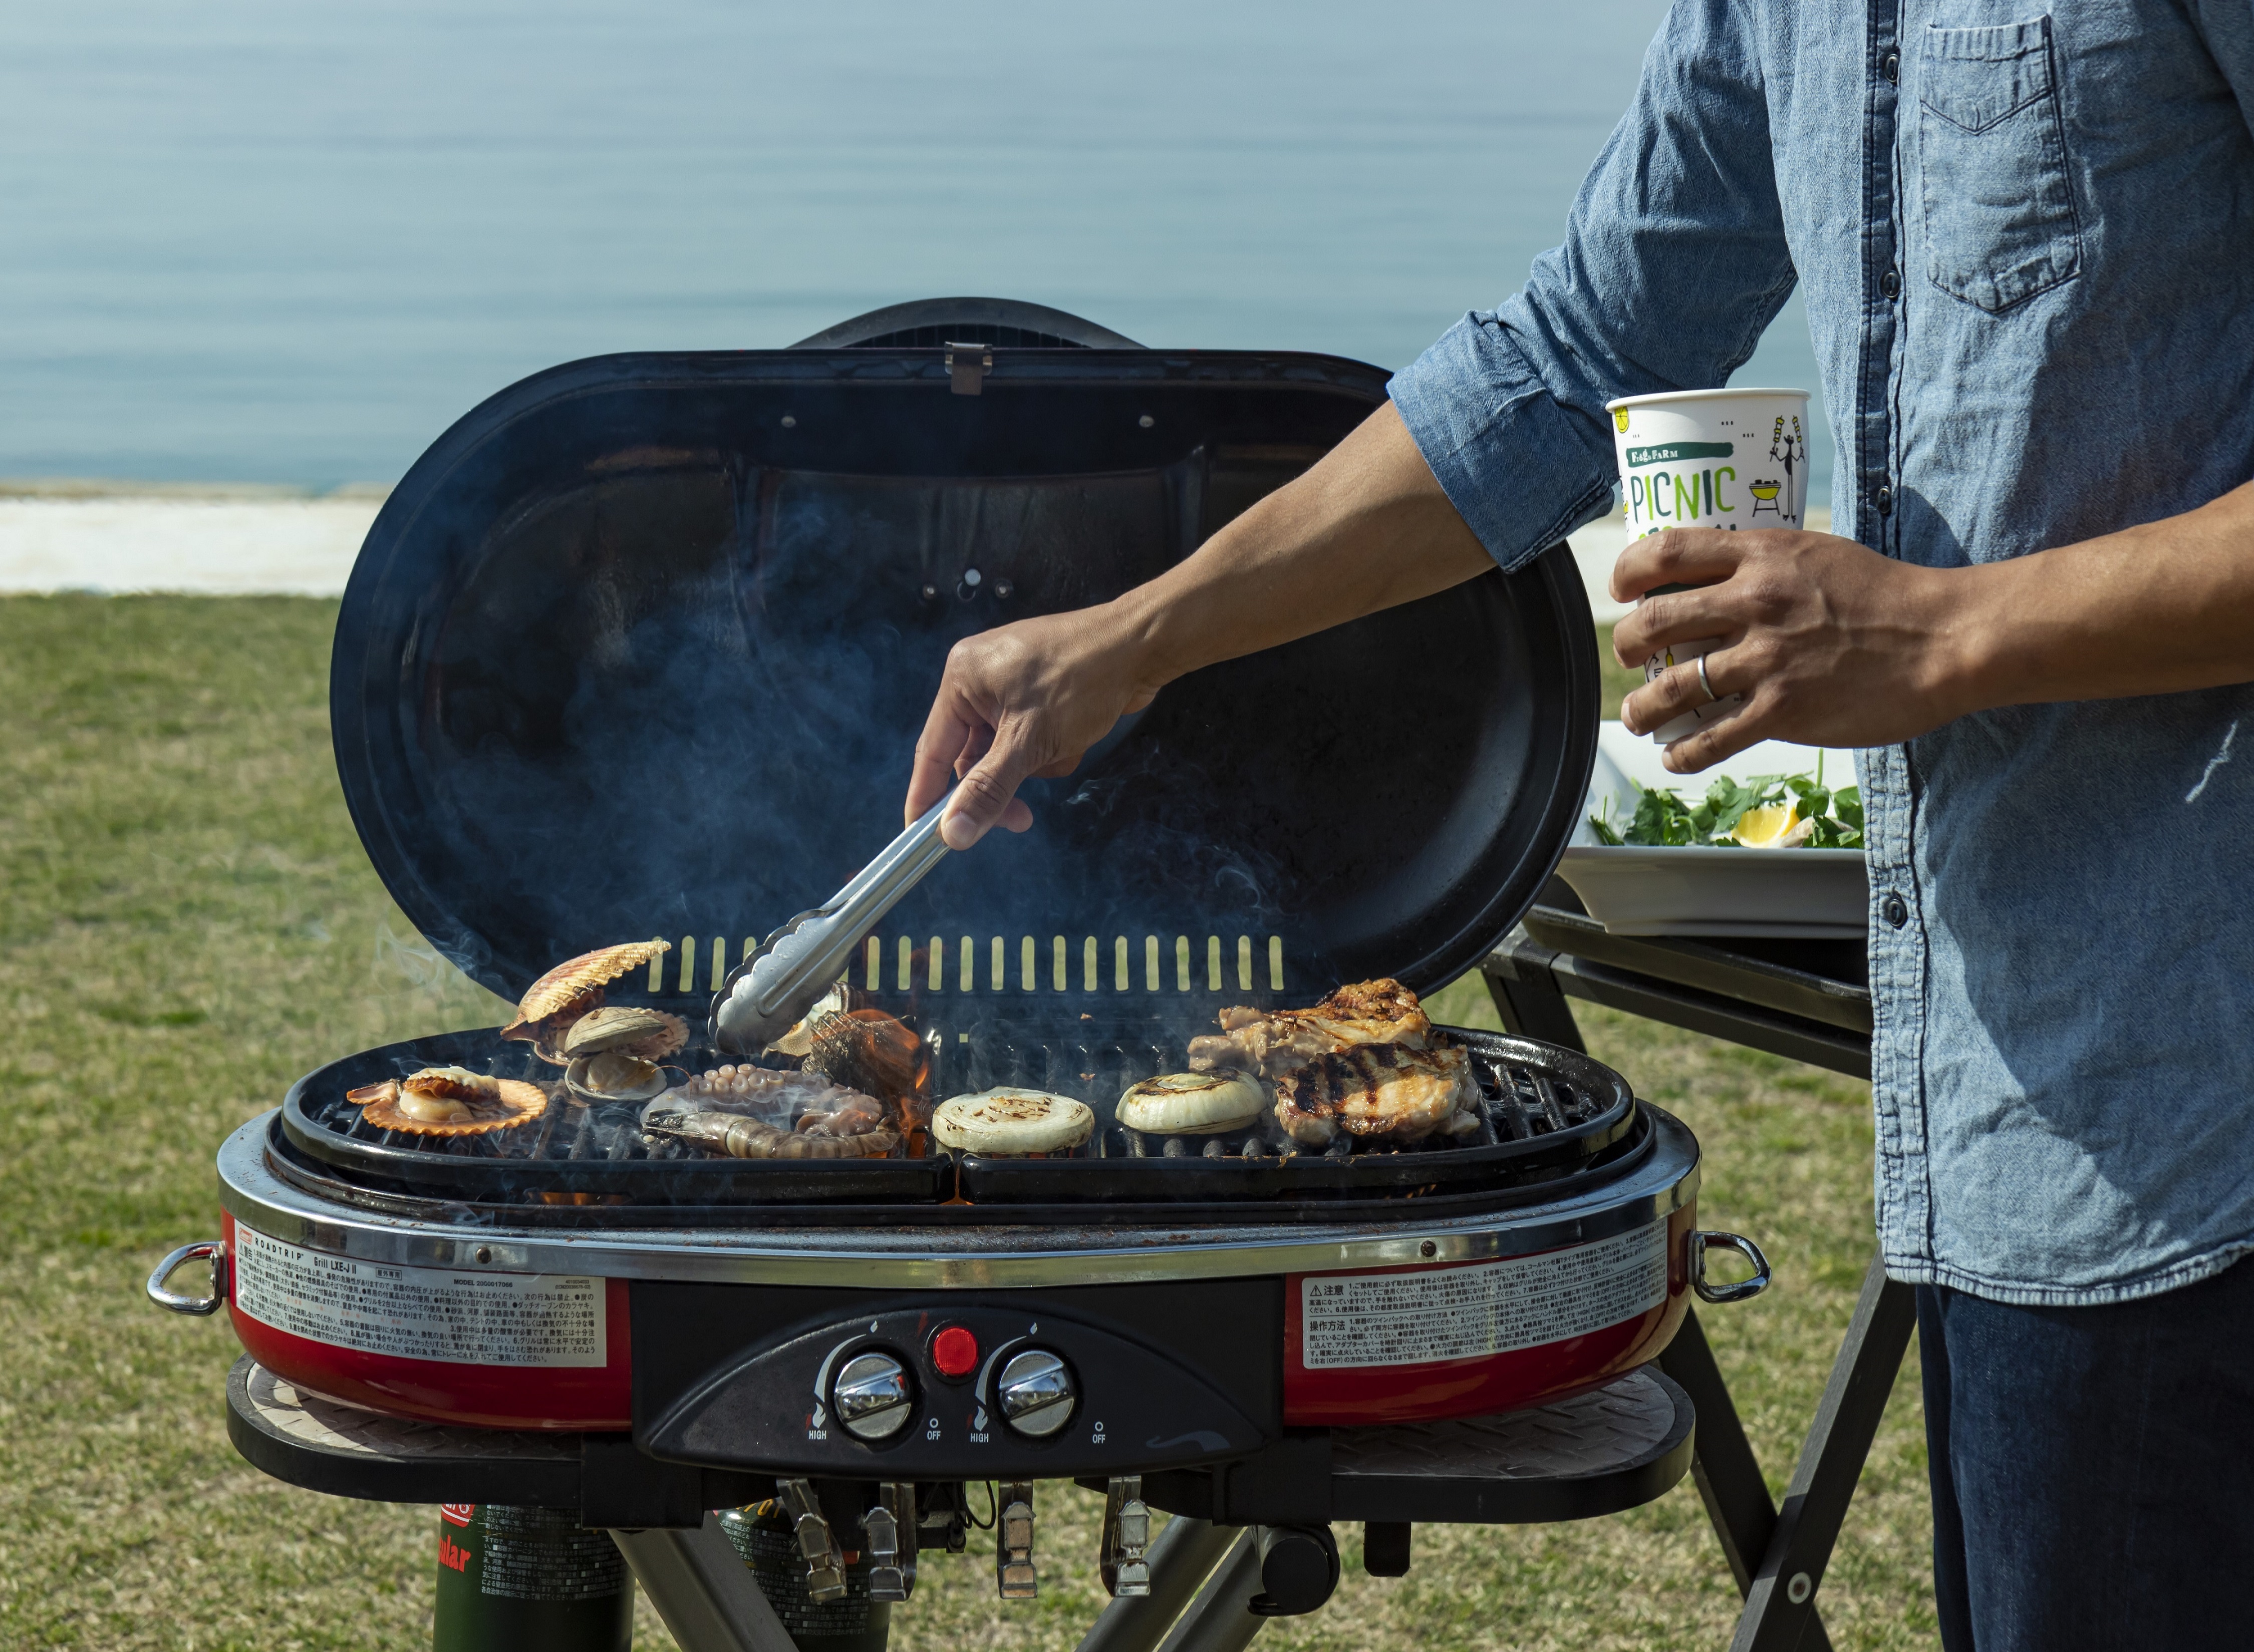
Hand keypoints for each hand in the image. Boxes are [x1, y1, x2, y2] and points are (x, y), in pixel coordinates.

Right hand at [906, 603, 1161, 849]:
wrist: (1143, 648)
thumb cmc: (1082, 682)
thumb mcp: (1029, 742)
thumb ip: (987, 788)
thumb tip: (951, 834)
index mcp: (962, 679)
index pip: (932, 750)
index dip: (927, 797)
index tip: (922, 838)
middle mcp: (980, 679)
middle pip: (972, 756)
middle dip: (1003, 782)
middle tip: (1022, 820)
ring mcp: (1011, 685)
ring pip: (1006, 752)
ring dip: (1036, 763)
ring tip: (1066, 748)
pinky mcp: (1040, 694)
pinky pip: (1030, 739)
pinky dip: (1052, 749)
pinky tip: (1077, 738)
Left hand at [1609, 526, 1969, 772]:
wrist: (1943, 639)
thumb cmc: (1885, 596)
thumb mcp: (1817, 555)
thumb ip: (1764, 564)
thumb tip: (1716, 578)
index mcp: (1762, 557)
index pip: (1668, 552)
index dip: (1630, 571)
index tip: (1622, 590)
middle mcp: (1755, 604)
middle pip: (1655, 621)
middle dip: (1627, 645)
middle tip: (1628, 658)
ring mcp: (1767, 660)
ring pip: (1671, 687)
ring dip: (1642, 708)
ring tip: (1638, 716)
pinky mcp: (1784, 710)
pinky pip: (1711, 739)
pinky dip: (1683, 753)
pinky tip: (1677, 756)